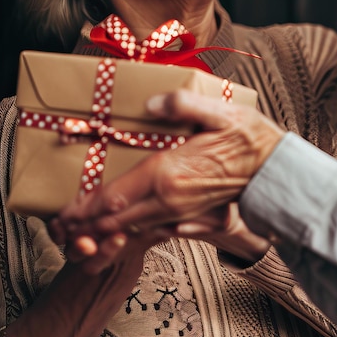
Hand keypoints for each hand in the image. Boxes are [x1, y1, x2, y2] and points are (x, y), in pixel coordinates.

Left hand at [53, 89, 282, 270]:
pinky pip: (152, 229)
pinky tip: (121, 229)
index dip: (85, 206)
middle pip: (117, 218)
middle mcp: (170, 198)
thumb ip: (183, 104)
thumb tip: (151, 102)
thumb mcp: (220, 112)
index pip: (116, 195)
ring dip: (105, 231)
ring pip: (132, 227)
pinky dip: (130, 233)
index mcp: (169, 173)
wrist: (274, 168)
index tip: (63, 211)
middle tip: (62, 226)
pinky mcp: (191, 213)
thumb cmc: (249, 137)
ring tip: (82, 230)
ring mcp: (181, 209)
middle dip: (87, 225)